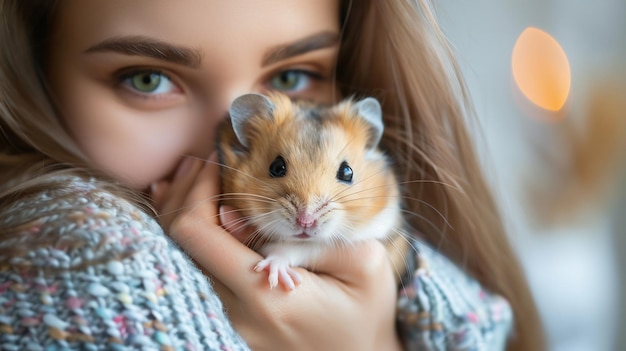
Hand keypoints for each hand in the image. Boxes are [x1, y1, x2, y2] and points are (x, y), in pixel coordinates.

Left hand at [152, 154, 402, 350]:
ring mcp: (230, 319)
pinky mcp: (234, 320)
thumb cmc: (368, 313)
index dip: (196, 188)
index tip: (216, 161)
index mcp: (263, 294)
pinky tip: (200, 209)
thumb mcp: (364, 265)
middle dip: (186, 193)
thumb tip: (245, 218)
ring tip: (196, 176)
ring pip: (187, 256)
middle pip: (180, 243)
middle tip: (202, 161)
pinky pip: (203, 271)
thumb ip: (309, 237)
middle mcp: (235, 311)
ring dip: (190, 212)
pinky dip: (199, 235)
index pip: (198, 233)